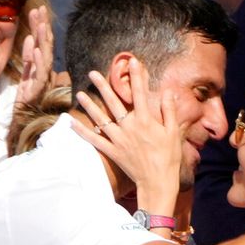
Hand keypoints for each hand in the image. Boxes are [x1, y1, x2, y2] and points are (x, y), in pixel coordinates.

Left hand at [16, 6, 54, 103]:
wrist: (22, 120)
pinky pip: (39, 75)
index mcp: (40, 66)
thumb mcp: (24, 74)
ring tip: (40, 25)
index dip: (41, 26)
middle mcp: (44, 72)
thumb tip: (31, 38)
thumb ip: (28, 57)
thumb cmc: (24, 98)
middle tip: (41, 9)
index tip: (38, 9)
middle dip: (43, 27)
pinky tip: (36, 49)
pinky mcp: (36, 91)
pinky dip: (38, 61)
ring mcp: (41, 81)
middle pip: (46, 46)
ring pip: (45, 58)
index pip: (42, 43)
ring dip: (43, 41)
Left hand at [71, 57, 180, 212]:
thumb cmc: (168, 157)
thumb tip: (168, 91)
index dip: (136, 76)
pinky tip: (72, 123)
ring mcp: (118, 140)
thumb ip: (169, 110)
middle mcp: (129, 127)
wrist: (158, 182)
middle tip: (93, 73)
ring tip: (80, 93)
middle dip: (103, 86)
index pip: (139, 93)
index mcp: (145, 121)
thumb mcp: (173, 132)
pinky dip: (82, 132)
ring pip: (100, 119)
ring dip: (89, 106)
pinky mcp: (112, 151)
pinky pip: (94, 140)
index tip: (132, 62)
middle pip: (114, 102)